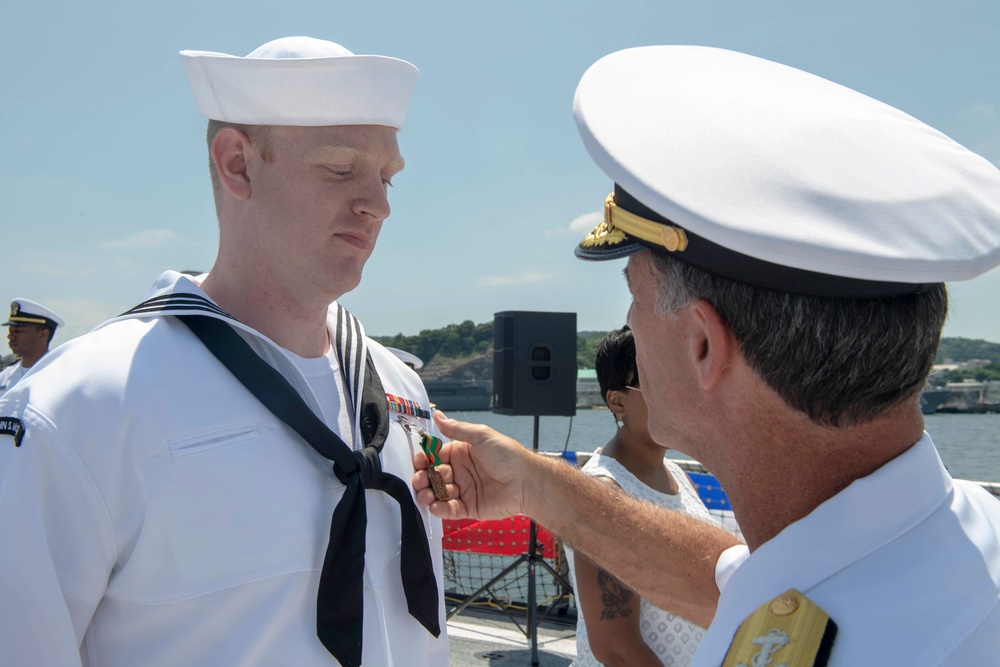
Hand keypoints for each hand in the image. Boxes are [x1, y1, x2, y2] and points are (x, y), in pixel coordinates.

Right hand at [412, 411, 534, 520]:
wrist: (527, 481)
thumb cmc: (508, 456)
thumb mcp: (481, 436)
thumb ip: (456, 429)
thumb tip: (438, 415)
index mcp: (461, 453)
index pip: (435, 456)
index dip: (424, 459)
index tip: (419, 462)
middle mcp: (460, 472)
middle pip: (433, 476)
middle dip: (423, 478)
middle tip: (420, 480)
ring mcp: (464, 490)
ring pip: (438, 493)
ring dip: (428, 494)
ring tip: (425, 495)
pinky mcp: (469, 507)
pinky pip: (450, 510)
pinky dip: (440, 509)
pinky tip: (436, 506)